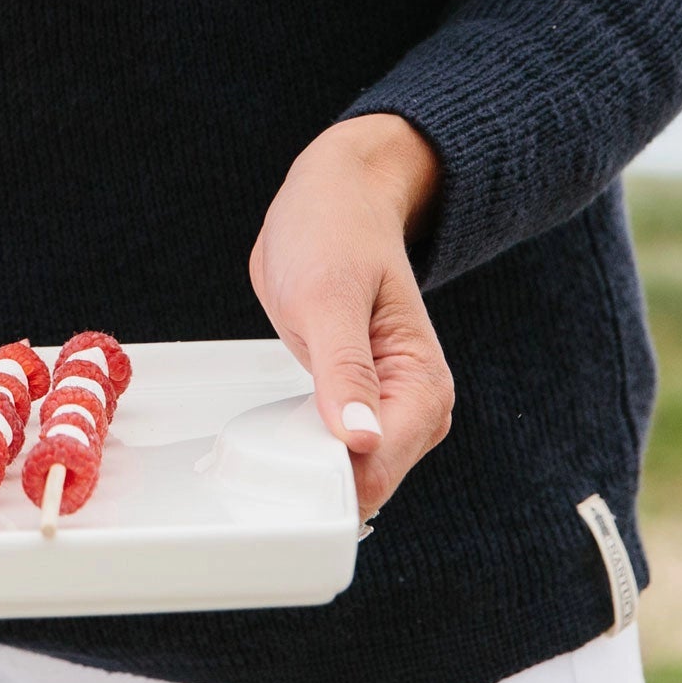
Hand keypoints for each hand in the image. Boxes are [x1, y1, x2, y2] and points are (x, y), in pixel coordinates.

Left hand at [248, 114, 452, 520]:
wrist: (336, 199)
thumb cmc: (336, 234)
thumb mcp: (328, 297)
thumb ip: (345, 370)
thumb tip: (359, 441)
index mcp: (421, 385)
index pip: (381, 465)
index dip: (332, 480)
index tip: (282, 478)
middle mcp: (411, 406)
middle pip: (367, 481)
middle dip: (317, 483)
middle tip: (260, 473)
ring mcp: (380, 406)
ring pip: (347, 471)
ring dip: (305, 470)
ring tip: (261, 459)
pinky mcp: (350, 399)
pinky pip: (328, 446)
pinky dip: (301, 449)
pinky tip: (273, 444)